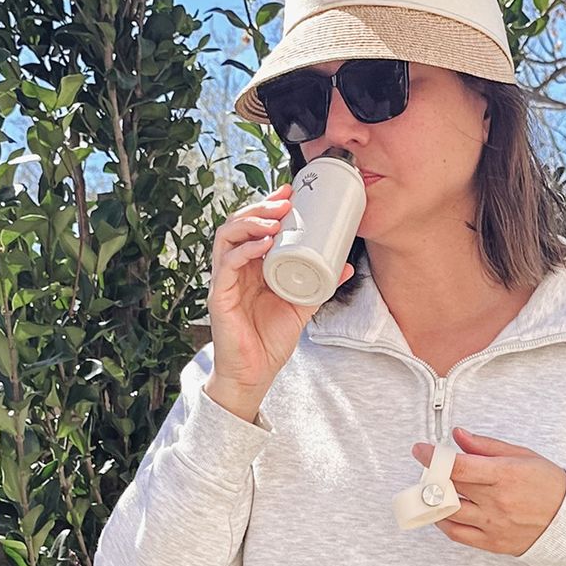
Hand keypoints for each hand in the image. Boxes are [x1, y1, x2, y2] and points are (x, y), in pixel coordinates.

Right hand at [208, 182, 354, 393]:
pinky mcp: (218, 296)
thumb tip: (346, 265)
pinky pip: (226, 264)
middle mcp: (234, 268)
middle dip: (261, 206)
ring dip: (251, 221)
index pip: (254, 226)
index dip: (268, 204)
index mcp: (251, 266)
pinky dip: (244, 250)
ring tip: (275, 218)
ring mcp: (224, 280)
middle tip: (286, 200)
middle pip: (238, 224)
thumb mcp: (301, 306)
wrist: (255, 374)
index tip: (291, 190)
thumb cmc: (270, 339)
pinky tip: (263, 244)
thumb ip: (319, 286)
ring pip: (227, 236)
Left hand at [409, 427, 565, 555]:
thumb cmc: (548, 485)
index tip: (420, 449)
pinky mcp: (492, 542)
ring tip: (432, 487)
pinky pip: (457, 534)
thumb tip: (459, 435)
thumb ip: (486, 446)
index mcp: (506, 475)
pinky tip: (441, 510)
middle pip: (450, 486)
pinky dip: (442, 521)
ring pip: (448, 512)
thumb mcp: (522, 455)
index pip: (459, 466)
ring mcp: (494, 524)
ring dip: (433, 498)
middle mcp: (497, 501)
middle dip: (432, 474)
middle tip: (429, 466)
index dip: (433, 457)